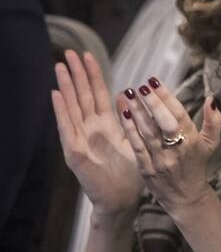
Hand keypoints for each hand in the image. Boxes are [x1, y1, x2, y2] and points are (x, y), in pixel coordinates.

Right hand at [51, 51, 142, 215]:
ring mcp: (80, 139)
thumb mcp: (132, 140)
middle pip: (83, 96)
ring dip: (66, 86)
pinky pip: (66, 128)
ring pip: (72, 107)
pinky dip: (61, 111)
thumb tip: (125, 94)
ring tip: (59, 66)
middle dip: (76, 74)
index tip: (88, 55)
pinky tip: (56, 94)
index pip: (98, 93)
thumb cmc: (128, 173)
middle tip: (69, 52)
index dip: (93, 75)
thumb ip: (128, 118)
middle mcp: (90, 129)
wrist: (121, 199)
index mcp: (106, 125)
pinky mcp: (75, 153)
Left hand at [120, 79, 220, 217]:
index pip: (179, 114)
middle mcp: (178, 150)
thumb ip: (213, 121)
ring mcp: (161, 160)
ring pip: (147, 133)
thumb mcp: (211, 144)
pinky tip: (123, 114)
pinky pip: (137, 146)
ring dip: (136, 112)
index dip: (167, 97)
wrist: (185, 197)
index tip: (154, 81)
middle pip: (164, 123)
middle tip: (141, 86)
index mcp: (193, 141)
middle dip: (152, 103)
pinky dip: (129, 129)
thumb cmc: (197, 165)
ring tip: (127, 94)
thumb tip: (211, 99)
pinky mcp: (146, 169)